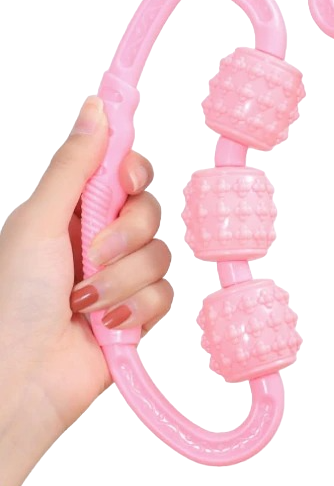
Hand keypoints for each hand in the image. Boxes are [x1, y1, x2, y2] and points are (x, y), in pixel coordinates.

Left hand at [0, 96, 171, 485]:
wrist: (19, 380)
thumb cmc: (12, 300)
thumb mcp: (39, 220)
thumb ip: (75, 164)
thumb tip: (96, 105)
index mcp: (74, 210)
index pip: (125, 171)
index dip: (133, 172)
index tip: (124, 181)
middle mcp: (101, 239)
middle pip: (151, 210)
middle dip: (126, 234)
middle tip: (92, 255)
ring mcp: (122, 277)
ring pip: (162, 255)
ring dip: (123, 281)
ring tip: (85, 304)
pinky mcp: (140, 312)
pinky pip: (167, 294)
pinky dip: (137, 309)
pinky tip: (107, 324)